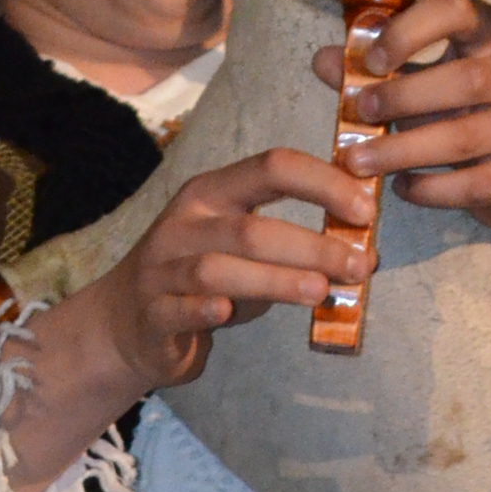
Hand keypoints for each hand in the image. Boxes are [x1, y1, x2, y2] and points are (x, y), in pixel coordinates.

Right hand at [5, 146, 371, 491]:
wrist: (125, 324)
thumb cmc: (200, 279)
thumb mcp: (241, 247)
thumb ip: (292, 245)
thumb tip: (361, 253)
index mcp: (213, 193)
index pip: (271, 168)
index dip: (323, 183)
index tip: (365, 210)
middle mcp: (185, 223)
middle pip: (252, 227)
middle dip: (312, 245)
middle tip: (359, 266)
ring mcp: (163, 268)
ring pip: (220, 268)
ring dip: (275, 280)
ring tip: (320, 291)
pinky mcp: (153, 313)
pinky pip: (181, 307)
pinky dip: (205, 308)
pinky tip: (228, 312)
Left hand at [311, 0, 490, 264]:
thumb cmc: (471, 115)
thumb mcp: (428, 81)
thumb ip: (381, 70)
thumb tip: (322, 61)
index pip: (458, 9)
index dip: (411, 30)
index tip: (372, 59)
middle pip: (468, 79)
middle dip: (405, 97)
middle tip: (358, 113)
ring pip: (466, 137)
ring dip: (404, 150)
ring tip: (359, 161)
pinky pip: (474, 184)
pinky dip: (430, 189)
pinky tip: (400, 188)